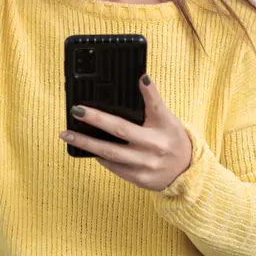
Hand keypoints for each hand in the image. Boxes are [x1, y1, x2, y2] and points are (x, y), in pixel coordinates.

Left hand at [60, 74, 193, 191]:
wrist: (186, 172)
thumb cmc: (173, 140)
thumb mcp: (168, 119)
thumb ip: (154, 102)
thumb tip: (142, 78)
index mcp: (164, 127)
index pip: (155, 106)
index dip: (148, 92)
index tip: (140, 78)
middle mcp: (154, 145)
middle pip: (120, 130)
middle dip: (95, 120)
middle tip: (76, 111)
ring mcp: (146, 164)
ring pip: (111, 152)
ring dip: (87, 143)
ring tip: (68, 135)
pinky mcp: (139, 178)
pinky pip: (115, 167)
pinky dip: (101, 157)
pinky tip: (89, 150)